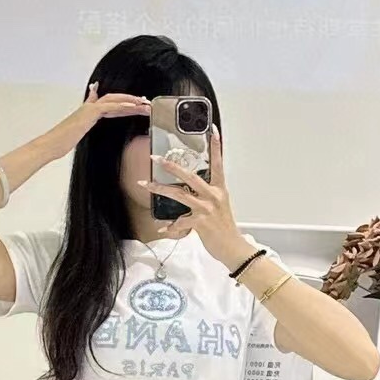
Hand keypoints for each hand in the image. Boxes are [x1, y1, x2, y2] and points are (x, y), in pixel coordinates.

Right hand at [42, 82, 149, 160]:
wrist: (51, 144)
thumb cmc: (61, 142)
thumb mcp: (77, 135)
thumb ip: (84, 129)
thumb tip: (84, 130)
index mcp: (88, 113)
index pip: (108, 104)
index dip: (123, 104)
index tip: (136, 105)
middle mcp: (89, 107)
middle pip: (114, 99)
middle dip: (130, 100)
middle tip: (145, 103)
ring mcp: (88, 109)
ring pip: (114, 99)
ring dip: (130, 101)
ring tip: (145, 104)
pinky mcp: (89, 112)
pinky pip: (109, 106)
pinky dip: (122, 105)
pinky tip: (133, 107)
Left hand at [139, 125, 249, 267]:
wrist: (233, 248)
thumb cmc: (224, 228)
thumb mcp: (219, 206)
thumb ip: (205, 195)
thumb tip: (188, 189)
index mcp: (219, 190)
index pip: (218, 164)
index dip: (216, 147)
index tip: (213, 130)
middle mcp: (213, 196)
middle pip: (190, 176)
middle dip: (172, 166)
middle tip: (157, 158)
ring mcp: (207, 209)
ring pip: (179, 194)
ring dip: (160, 188)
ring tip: (146, 184)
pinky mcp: (201, 223)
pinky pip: (180, 222)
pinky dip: (170, 226)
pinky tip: (162, 228)